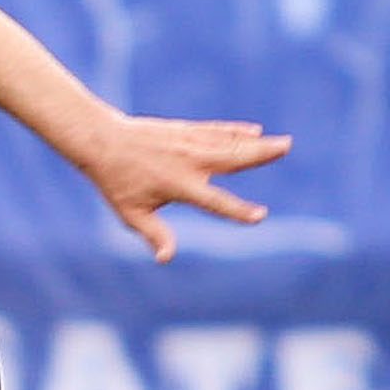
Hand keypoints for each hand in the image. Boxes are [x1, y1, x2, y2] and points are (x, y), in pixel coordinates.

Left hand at [77, 113, 292, 262]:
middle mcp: (190, 161)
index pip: (215, 202)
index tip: (260, 216)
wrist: (103, 142)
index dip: (238, 211)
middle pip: (232, 159)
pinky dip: (234, 131)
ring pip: (229, 142)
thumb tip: (166, 259)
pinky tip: (253, 130)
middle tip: (286, 148)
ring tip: (283, 143)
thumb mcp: (132, 214)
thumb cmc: (117, 182)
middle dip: (260, 155)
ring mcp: (189, 143)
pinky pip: (215, 130)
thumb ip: (154, 234)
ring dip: (256, 143)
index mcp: (180, 185)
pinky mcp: (185, 130)